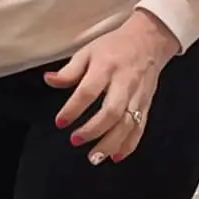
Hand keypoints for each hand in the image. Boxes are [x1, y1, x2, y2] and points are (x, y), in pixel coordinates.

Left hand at [44, 11, 179, 163]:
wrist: (149, 40)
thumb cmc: (114, 47)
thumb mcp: (88, 51)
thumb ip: (69, 70)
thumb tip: (48, 80)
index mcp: (106, 67)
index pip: (88, 91)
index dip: (73, 108)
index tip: (60, 122)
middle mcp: (124, 83)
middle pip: (111, 111)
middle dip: (93, 130)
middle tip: (75, 140)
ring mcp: (137, 96)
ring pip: (127, 124)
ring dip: (111, 143)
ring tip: (94, 157)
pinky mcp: (147, 104)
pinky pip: (140, 127)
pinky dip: (129, 144)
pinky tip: (116, 156)